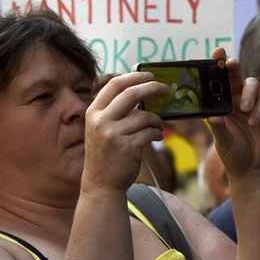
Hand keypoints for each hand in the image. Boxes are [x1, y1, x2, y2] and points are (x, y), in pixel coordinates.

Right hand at [82, 72, 167, 193]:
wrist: (101, 184)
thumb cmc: (107, 153)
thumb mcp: (101, 128)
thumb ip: (115, 109)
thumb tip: (141, 88)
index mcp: (93, 112)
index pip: (115, 84)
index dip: (134, 76)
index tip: (149, 75)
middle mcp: (101, 121)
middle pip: (131, 93)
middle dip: (152, 88)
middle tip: (166, 89)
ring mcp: (113, 134)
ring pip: (145, 116)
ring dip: (158, 119)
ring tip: (158, 126)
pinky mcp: (127, 148)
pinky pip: (150, 132)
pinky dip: (158, 133)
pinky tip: (157, 136)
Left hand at [207, 48, 259, 182]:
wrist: (252, 169)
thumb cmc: (233, 155)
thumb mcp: (222, 143)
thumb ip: (219, 129)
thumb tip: (213, 116)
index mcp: (223, 104)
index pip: (219, 81)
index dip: (218, 66)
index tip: (216, 52)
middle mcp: (237, 100)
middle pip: (237, 77)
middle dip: (234, 67)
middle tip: (231, 63)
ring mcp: (254, 105)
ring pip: (253, 85)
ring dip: (249, 94)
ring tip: (244, 109)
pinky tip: (254, 122)